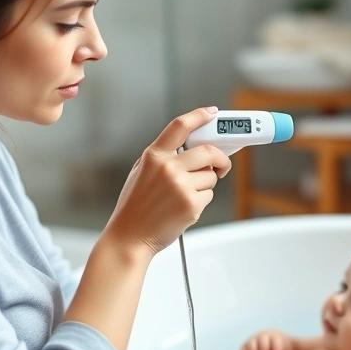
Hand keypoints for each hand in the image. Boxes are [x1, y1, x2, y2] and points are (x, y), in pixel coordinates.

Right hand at [102, 107, 232, 258]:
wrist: (130, 237)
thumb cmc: (135, 207)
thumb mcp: (141, 172)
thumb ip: (164, 157)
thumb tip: (191, 148)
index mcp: (154, 156)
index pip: (180, 126)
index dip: (200, 115)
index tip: (212, 113)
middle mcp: (168, 168)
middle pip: (208, 151)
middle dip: (220, 158)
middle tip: (221, 165)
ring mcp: (180, 186)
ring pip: (211, 176)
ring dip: (206, 184)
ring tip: (185, 195)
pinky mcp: (191, 205)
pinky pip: (209, 195)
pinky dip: (201, 200)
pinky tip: (183, 207)